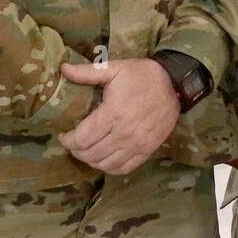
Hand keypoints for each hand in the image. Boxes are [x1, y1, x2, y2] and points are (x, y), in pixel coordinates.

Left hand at [58, 59, 180, 175]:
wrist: (174, 84)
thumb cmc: (141, 75)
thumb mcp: (114, 68)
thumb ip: (87, 72)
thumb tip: (63, 69)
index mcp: (113, 113)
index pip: (81, 138)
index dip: (68, 139)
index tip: (64, 134)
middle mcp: (124, 132)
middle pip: (90, 153)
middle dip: (76, 150)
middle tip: (74, 143)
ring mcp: (137, 144)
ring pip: (105, 164)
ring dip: (91, 160)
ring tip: (87, 151)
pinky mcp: (147, 149)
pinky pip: (124, 168)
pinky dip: (110, 168)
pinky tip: (105, 159)